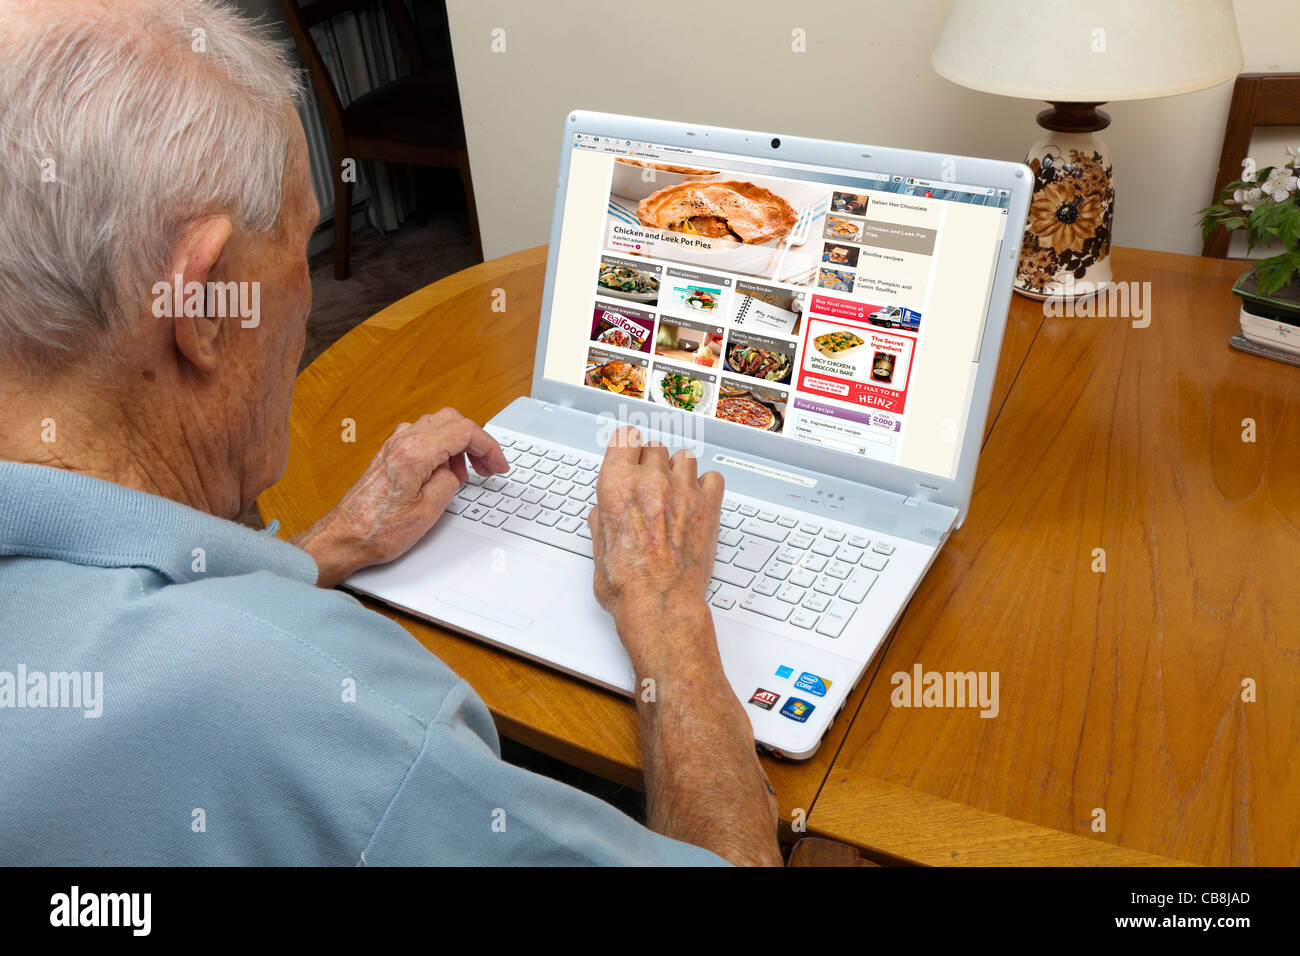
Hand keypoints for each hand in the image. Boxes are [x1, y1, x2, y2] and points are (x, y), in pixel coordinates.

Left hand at [293, 409, 507, 586]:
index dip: (489, 447)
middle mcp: (402, 441)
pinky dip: (441, 448)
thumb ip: (448, 482)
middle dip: (476, 441)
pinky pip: (422, 437)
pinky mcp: (389, 455)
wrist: (345, 537)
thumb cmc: (378, 529)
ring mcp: (393, 446)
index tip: (498, 464)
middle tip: (487, 466)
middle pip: (451, 420)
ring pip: (437, 425)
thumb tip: (452, 472)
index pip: (464, 431)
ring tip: (466, 473)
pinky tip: (444, 471)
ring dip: (458, 444)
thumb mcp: (429, 511)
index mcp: (415, 452)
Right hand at [588, 426, 724, 668]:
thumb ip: (602, 520)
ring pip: (684, 458)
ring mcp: (682, 490)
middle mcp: (650, 480)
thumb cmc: (628, 584)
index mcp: (617, 484)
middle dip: (651, 464)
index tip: (629, 453)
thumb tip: (603, 512)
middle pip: (655, 447)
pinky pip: (713, 477)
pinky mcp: (708, 505)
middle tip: (650, 486)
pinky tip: (697, 501)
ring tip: (675, 494)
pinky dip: (706, 486)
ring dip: (678, 472)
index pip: (625, 438)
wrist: (660, 605)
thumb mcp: (598, 549)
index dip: (627, 447)